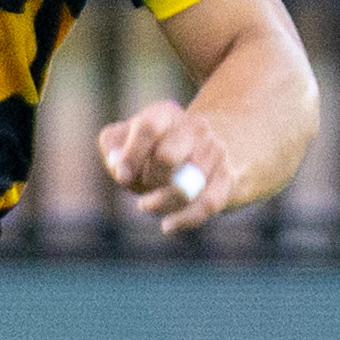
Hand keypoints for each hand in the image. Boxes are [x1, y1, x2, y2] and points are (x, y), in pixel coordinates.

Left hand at [97, 100, 233, 235]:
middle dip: (149, 179)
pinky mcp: (227, 176)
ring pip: (185, 187)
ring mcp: (214, 151)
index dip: (131, 155)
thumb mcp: (125, 138)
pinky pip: (208, 204)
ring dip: (162, 203)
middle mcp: (194, 127)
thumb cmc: (149, 148)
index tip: (122, 177)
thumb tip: (118, 164)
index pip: (149, 128)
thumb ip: (111, 145)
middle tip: (141, 187)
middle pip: (167, 157)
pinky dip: (185, 219)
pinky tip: (168, 226)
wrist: (197, 150)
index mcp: (165, 114)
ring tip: (149, 204)